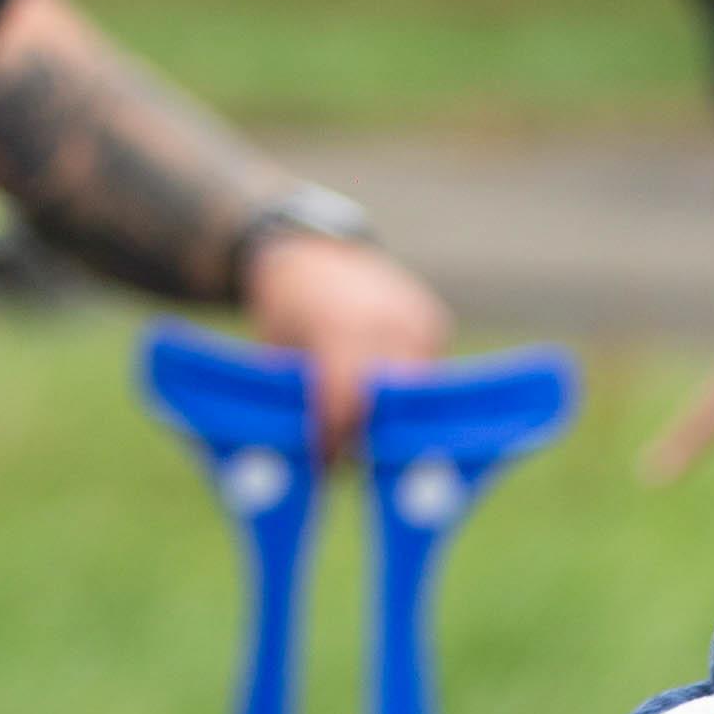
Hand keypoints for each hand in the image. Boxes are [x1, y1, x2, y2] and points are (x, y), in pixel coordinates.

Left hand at [243, 223, 450, 450]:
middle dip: (369, 435)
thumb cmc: (286, 307)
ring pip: (416, 395)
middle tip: (346, 455)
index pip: (348, 401)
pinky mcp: (436, 324)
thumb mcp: (277, 351)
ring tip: (360, 424)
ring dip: (391, 416)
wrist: (313, 251)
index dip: (336, 438)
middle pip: (391, 404)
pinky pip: (427, 376)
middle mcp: (388, 321)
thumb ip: (298, 399)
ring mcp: (418, 320)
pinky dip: (404, 393)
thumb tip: (317, 461)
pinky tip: (378, 394)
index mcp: (339, 324)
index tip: (323, 461)